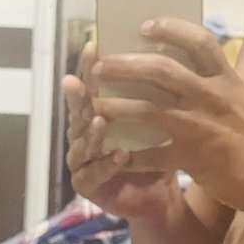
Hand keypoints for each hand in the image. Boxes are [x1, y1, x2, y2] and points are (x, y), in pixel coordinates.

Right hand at [63, 41, 177, 219]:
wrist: (158, 197)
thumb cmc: (158, 153)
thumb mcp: (160, 120)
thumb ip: (155, 94)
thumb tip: (166, 51)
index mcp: (100, 112)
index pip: (93, 86)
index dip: (90, 68)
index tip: (93, 46)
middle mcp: (84, 133)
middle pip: (79, 112)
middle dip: (78, 97)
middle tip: (76, 82)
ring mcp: (82, 160)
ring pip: (81, 143)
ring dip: (91, 132)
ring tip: (100, 120)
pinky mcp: (87, 186)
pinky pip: (93, 175)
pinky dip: (106, 165)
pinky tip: (120, 155)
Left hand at [94, 19, 243, 212]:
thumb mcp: (242, 99)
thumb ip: (215, 84)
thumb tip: (184, 68)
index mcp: (226, 79)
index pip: (198, 41)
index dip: (169, 29)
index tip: (145, 25)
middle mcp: (211, 97)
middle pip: (160, 70)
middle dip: (125, 65)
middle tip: (101, 65)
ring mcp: (199, 127)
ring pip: (146, 110)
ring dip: (115, 106)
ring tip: (93, 105)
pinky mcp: (192, 158)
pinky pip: (151, 154)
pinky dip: (130, 154)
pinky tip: (114, 154)